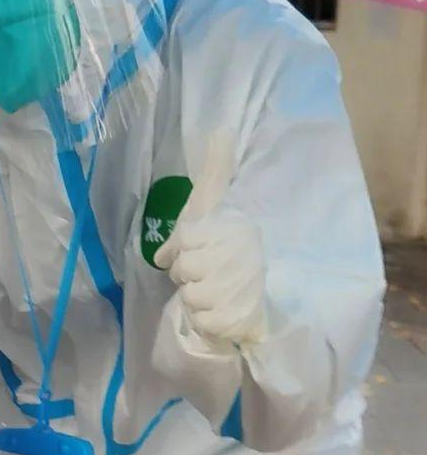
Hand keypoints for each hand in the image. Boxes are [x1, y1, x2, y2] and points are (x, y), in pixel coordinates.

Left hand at [154, 130, 266, 346]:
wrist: (274, 274)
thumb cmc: (231, 230)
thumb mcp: (217, 196)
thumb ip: (216, 165)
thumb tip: (220, 130)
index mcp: (220, 229)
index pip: (179, 247)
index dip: (182, 250)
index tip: (196, 247)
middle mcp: (227, 260)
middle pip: (182, 275)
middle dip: (188, 273)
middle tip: (205, 269)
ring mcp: (233, 293)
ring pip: (191, 299)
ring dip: (197, 297)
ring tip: (214, 287)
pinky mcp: (238, 323)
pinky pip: (206, 324)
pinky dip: (207, 321)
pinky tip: (218, 308)